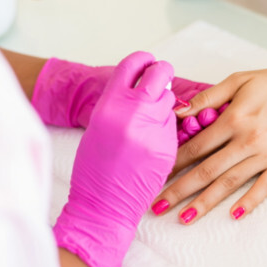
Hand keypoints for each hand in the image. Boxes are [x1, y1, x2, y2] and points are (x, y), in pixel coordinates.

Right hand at [53, 52, 177, 266]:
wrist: (102, 206)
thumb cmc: (94, 169)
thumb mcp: (98, 127)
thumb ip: (119, 104)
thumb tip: (139, 89)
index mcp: (109, 105)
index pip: (132, 65)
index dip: (143, 60)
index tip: (148, 62)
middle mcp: (132, 114)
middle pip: (159, 76)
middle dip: (162, 74)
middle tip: (162, 79)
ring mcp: (153, 131)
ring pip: (169, 103)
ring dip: (163, 107)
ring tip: (148, 125)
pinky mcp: (168, 149)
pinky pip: (173, 129)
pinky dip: (165, 132)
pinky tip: (151, 147)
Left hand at [151, 67, 266, 223]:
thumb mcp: (241, 80)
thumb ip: (208, 97)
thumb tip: (179, 111)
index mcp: (234, 119)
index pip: (196, 146)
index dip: (174, 161)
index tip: (156, 173)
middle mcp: (247, 141)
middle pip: (206, 170)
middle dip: (180, 189)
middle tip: (158, 205)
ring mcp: (266, 156)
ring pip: (229, 184)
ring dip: (205, 203)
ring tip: (184, 218)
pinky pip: (264, 188)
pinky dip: (250, 202)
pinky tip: (233, 215)